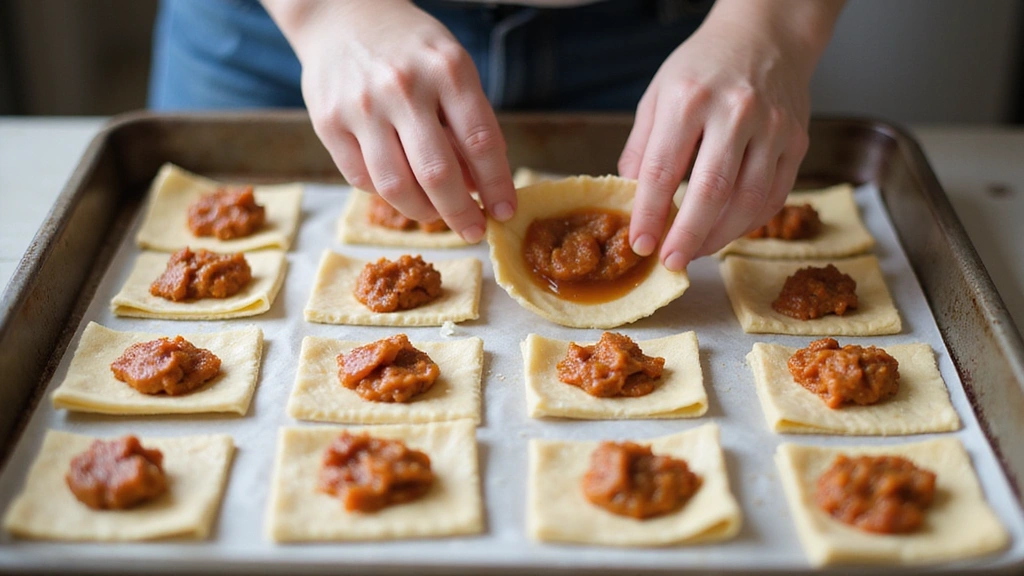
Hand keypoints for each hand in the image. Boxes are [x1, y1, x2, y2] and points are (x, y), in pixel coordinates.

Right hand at [266, 0, 515, 242]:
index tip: (505, 212)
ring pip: (397, 187)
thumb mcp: (452, 68)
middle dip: (461, 213)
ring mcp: (362, 106)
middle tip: (473, 230)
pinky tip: (401, 188)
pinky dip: (387, 195)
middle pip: (438, 174)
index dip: (497, 186)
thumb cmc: (410, 49)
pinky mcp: (328, 123)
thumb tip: (479, 187)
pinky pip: (363, 180)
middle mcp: (403, 87)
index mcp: (447, 69)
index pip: (481, 142)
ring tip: (437, 215)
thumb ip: (468, 123)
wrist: (342, 13)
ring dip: (423, 212)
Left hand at [618, 0, 842, 269]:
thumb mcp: (657, 96)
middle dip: (687, 236)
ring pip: (748, 201)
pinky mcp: (797, 142)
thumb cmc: (703, 68)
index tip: (640, 244)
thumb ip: (641, 149)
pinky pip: (774, 197)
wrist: (765, 36)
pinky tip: (727, 231)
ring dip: (719, 237)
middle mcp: (735, 112)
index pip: (662, 170)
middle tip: (671, 262)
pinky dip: (749, 223)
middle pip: (710, 191)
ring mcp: (772, 128)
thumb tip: (631, 201)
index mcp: (689, 99)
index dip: (649, 214)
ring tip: (696, 252)